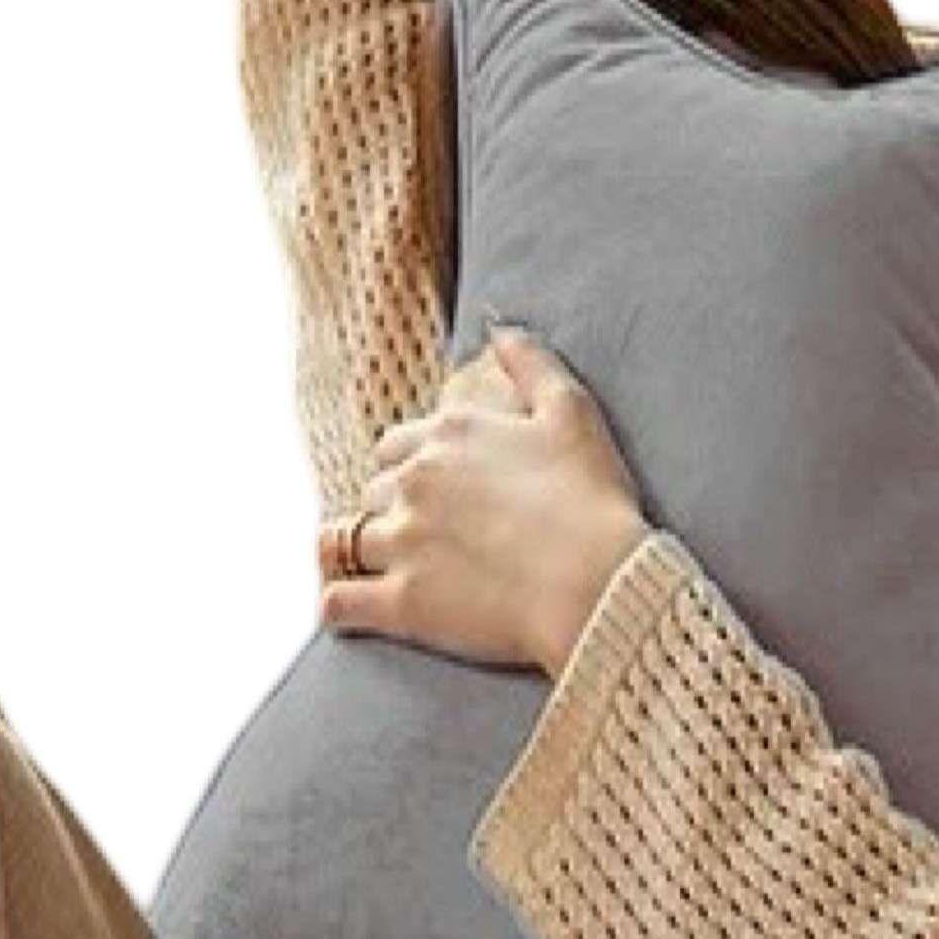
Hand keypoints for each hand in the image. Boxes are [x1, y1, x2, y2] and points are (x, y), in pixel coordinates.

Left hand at [318, 327, 650, 676]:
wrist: (600, 584)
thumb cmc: (593, 501)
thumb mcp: (572, 412)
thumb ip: (532, 362)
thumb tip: (498, 327)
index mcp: (449, 434)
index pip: (396, 445)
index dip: (412, 468)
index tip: (439, 493)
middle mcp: (414, 481)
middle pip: (372, 490)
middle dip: (391, 510)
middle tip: (424, 537)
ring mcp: (402, 542)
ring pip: (343, 540)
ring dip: (359, 552)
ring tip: (379, 570)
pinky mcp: (401, 603)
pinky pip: (338, 602)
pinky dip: (339, 605)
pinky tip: (352, 610)